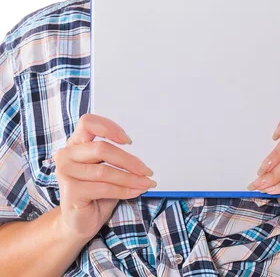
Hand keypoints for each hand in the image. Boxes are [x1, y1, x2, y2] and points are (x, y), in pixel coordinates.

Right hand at [54, 113, 156, 241]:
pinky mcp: (71, 191)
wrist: (79, 222)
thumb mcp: (105, 169)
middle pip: (101, 148)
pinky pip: (104, 188)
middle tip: (147, 170)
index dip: (109, 127)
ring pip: (105, 171)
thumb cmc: (95, 192)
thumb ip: (114, 157)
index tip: (128, 140)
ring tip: (146, 183)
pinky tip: (135, 192)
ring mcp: (65, 173)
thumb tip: (142, 154)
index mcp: (75, 143)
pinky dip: (123, 190)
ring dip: (130, 178)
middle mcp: (66, 154)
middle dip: (129, 160)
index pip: (88, 122)